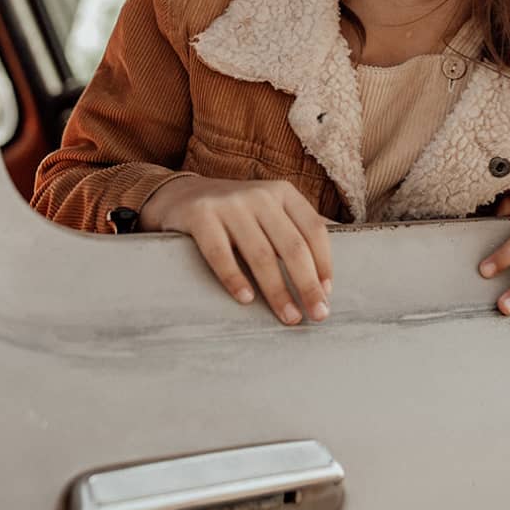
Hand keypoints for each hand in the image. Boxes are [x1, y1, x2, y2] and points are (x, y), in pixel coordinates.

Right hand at [139, 176, 332, 326]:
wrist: (180, 196)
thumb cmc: (237, 214)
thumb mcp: (270, 210)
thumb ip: (296, 230)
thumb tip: (329, 274)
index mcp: (284, 192)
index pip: (314, 230)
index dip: (324, 263)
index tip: (328, 293)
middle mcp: (261, 195)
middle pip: (292, 246)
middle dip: (308, 284)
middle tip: (318, 315)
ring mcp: (230, 204)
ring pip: (260, 254)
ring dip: (277, 291)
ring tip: (289, 317)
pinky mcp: (201, 216)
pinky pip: (220, 253)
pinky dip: (234, 278)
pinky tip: (246, 300)